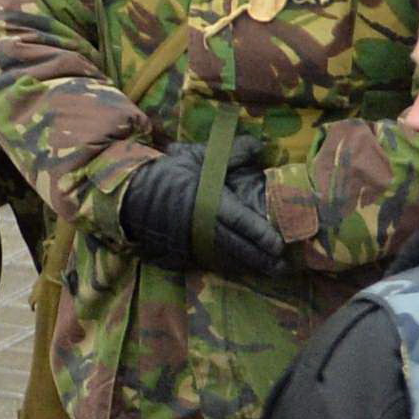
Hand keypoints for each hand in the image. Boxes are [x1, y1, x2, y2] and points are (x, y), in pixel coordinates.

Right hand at [117, 148, 287, 276]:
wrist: (133, 194)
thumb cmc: (170, 173)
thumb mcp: (199, 156)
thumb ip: (231, 152)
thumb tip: (260, 146)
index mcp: (211, 202)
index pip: (241, 222)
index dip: (261, 235)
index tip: (279, 245)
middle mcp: (206, 226)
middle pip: (240, 247)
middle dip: (263, 259)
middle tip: (284, 267)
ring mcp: (197, 241)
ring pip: (230, 259)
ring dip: (251, 266)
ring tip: (271, 272)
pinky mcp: (189, 250)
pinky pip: (216, 262)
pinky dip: (233, 267)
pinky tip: (246, 269)